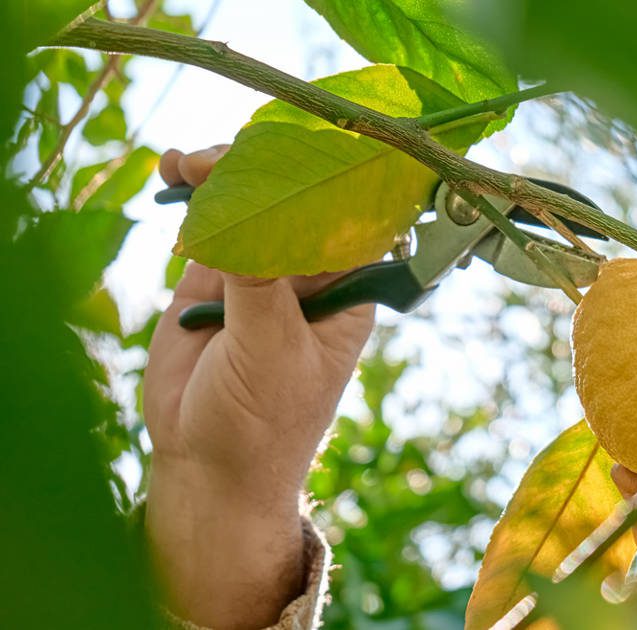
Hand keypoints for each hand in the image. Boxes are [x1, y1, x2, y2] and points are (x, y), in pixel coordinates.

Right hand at [144, 146, 374, 627]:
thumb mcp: (271, 353)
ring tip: (187, 164)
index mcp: (347, 288)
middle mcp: (309, 271)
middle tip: (221, 157)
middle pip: (295, 195)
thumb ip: (258, 285)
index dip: (326, 171)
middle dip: (262, 166)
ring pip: (248, 198)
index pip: (350, 213)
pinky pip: (207, 219)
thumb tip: (243, 215)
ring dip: (221, 172)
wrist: (207, 467)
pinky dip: (191, 192)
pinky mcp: (211, 274)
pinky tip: (173, 171)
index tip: (294, 140)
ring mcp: (259, 267)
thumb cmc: (263, 424)